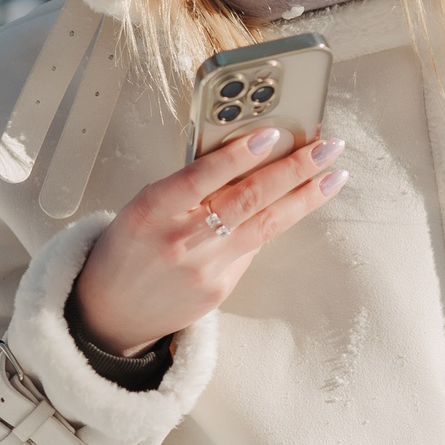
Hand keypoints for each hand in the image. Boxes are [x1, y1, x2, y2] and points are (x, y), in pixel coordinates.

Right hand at [70, 127, 348, 355]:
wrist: (111, 311)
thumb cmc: (128, 248)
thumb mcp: (142, 205)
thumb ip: (188, 184)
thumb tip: (244, 155)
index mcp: (153, 209)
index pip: (203, 176)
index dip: (240, 155)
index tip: (274, 133)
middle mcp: (181, 240)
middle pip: (247, 199)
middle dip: (294, 169)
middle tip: (326, 148)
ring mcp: (204, 269)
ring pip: (265, 226)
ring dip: (305, 197)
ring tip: (333, 176)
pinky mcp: (220, 289)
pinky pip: (253, 248)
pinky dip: (274, 222)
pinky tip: (295, 204)